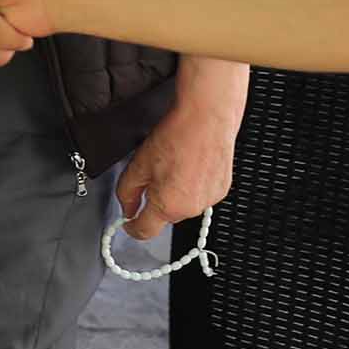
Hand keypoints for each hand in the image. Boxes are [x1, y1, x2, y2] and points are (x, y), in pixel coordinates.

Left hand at [116, 98, 238, 240]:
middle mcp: (191, 209)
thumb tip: (127, 208)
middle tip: (156, 173)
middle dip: (157, 200)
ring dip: (177, 192)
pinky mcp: (222, 189)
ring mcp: (209, 199)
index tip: (129, 222)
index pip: (145, 231)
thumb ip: (127, 193)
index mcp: (168, 206)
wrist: (208, 117)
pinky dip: (194, 185)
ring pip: (184, 204)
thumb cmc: (177, 135)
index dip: (132, 227)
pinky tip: (192, 164)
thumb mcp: (138, 164)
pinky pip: (201, 194)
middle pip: (165, 215)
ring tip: (178, 163)